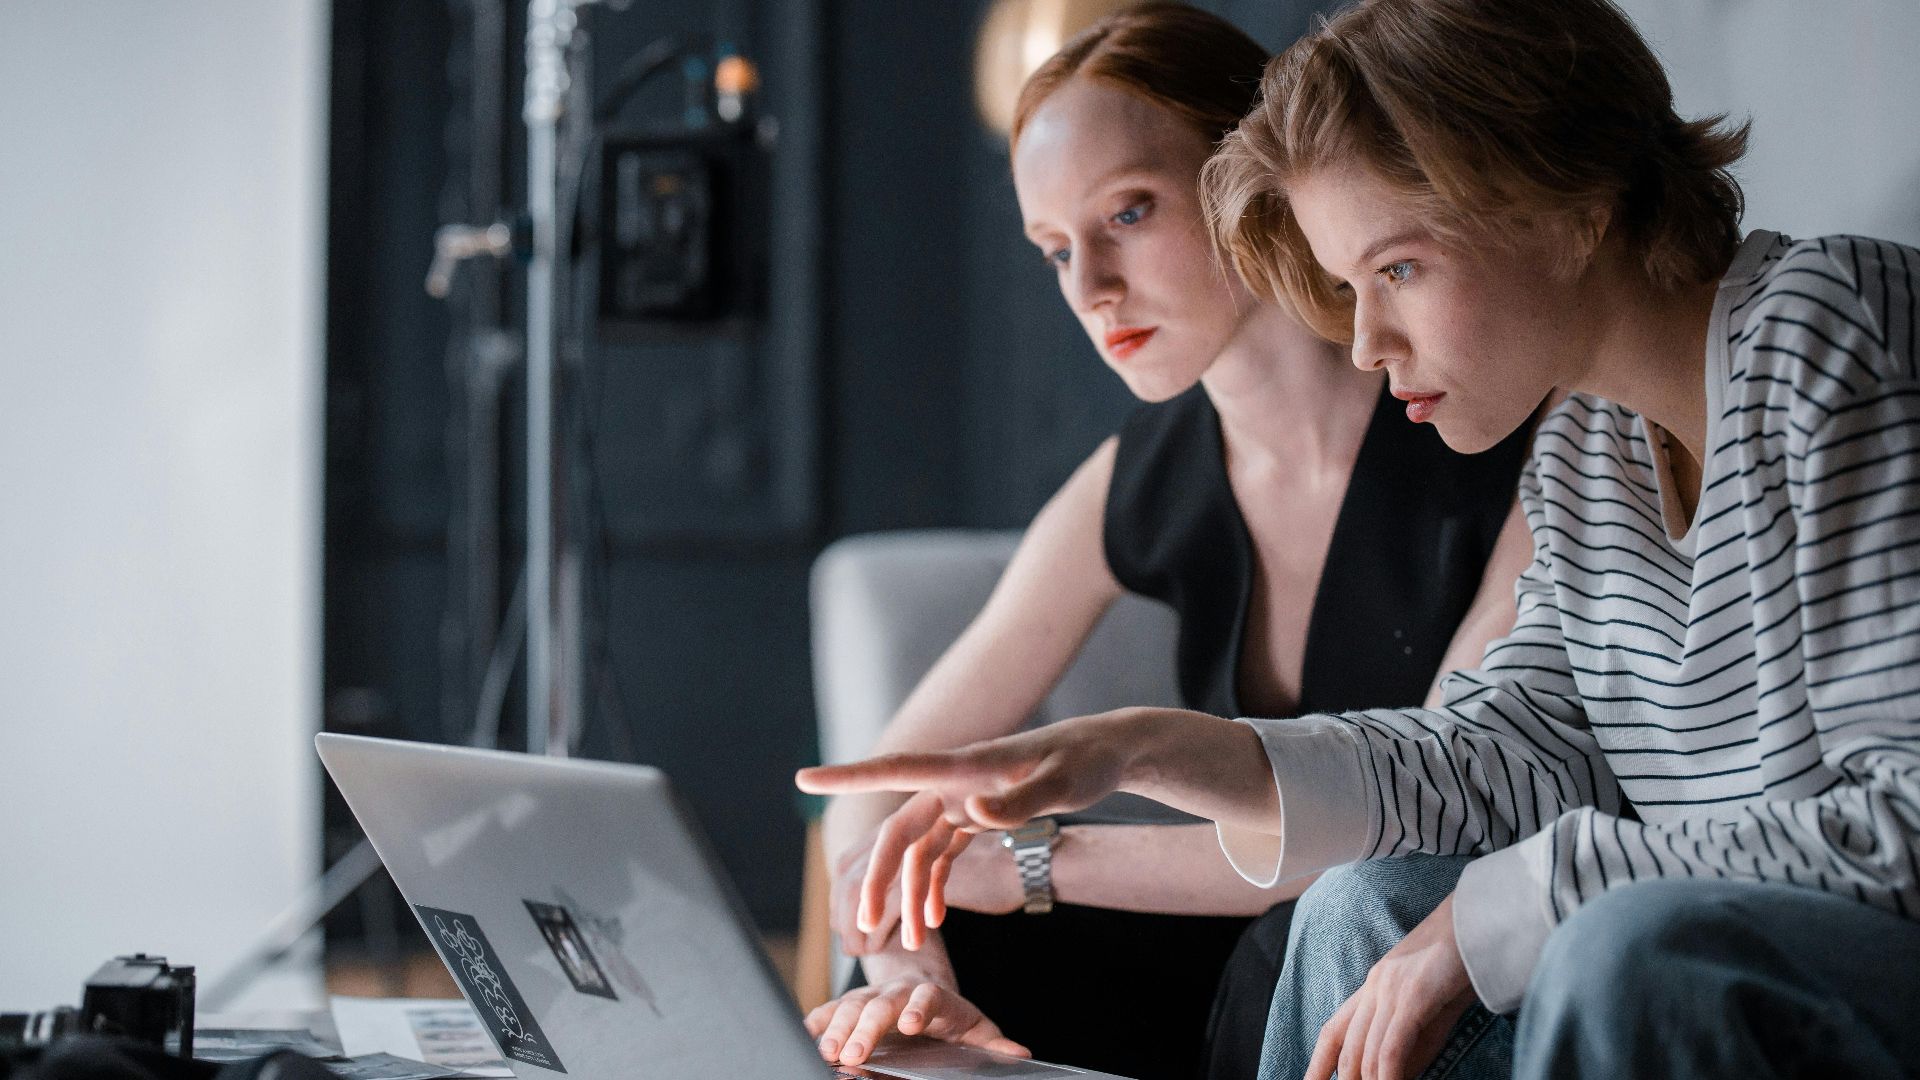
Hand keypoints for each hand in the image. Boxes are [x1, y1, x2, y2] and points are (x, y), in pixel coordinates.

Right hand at [798, 712, 1138, 948]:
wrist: (1107, 753)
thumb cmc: (1086, 761)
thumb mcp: (1062, 784)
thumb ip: (1019, 803)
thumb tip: (974, 814)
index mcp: (965, 767)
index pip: (896, 769)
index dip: (848, 776)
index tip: (804, 778)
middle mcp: (954, 782)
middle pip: (900, 831)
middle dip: (880, 879)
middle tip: (863, 926)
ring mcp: (962, 798)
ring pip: (918, 850)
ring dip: (909, 894)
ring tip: (909, 941)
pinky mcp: (976, 813)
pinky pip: (941, 853)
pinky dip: (934, 886)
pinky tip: (933, 920)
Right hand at [804, 977, 1028, 1065]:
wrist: (922, 987)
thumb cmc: (951, 1017)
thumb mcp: (976, 1031)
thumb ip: (994, 1044)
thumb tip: (1020, 1054)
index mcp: (934, 996)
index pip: (928, 998)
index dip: (919, 1008)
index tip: (910, 1025)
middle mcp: (900, 991)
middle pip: (882, 1004)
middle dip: (867, 1028)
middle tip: (856, 1053)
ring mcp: (873, 995)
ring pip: (853, 1005)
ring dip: (838, 1028)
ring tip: (828, 1051)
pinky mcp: (852, 1003)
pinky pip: (832, 1008)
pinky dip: (819, 1019)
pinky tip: (806, 1032)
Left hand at [1304, 893, 1476, 1079]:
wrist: (1483, 918)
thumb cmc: (1464, 963)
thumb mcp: (1432, 1007)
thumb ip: (1413, 1039)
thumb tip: (1398, 1073)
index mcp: (1374, 985)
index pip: (1334, 1030)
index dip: (1318, 1063)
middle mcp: (1375, 986)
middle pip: (1346, 1047)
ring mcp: (1391, 990)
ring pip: (1365, 1052)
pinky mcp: (1413, 995)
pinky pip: (1390, 1048)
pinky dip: (1388, 1076)